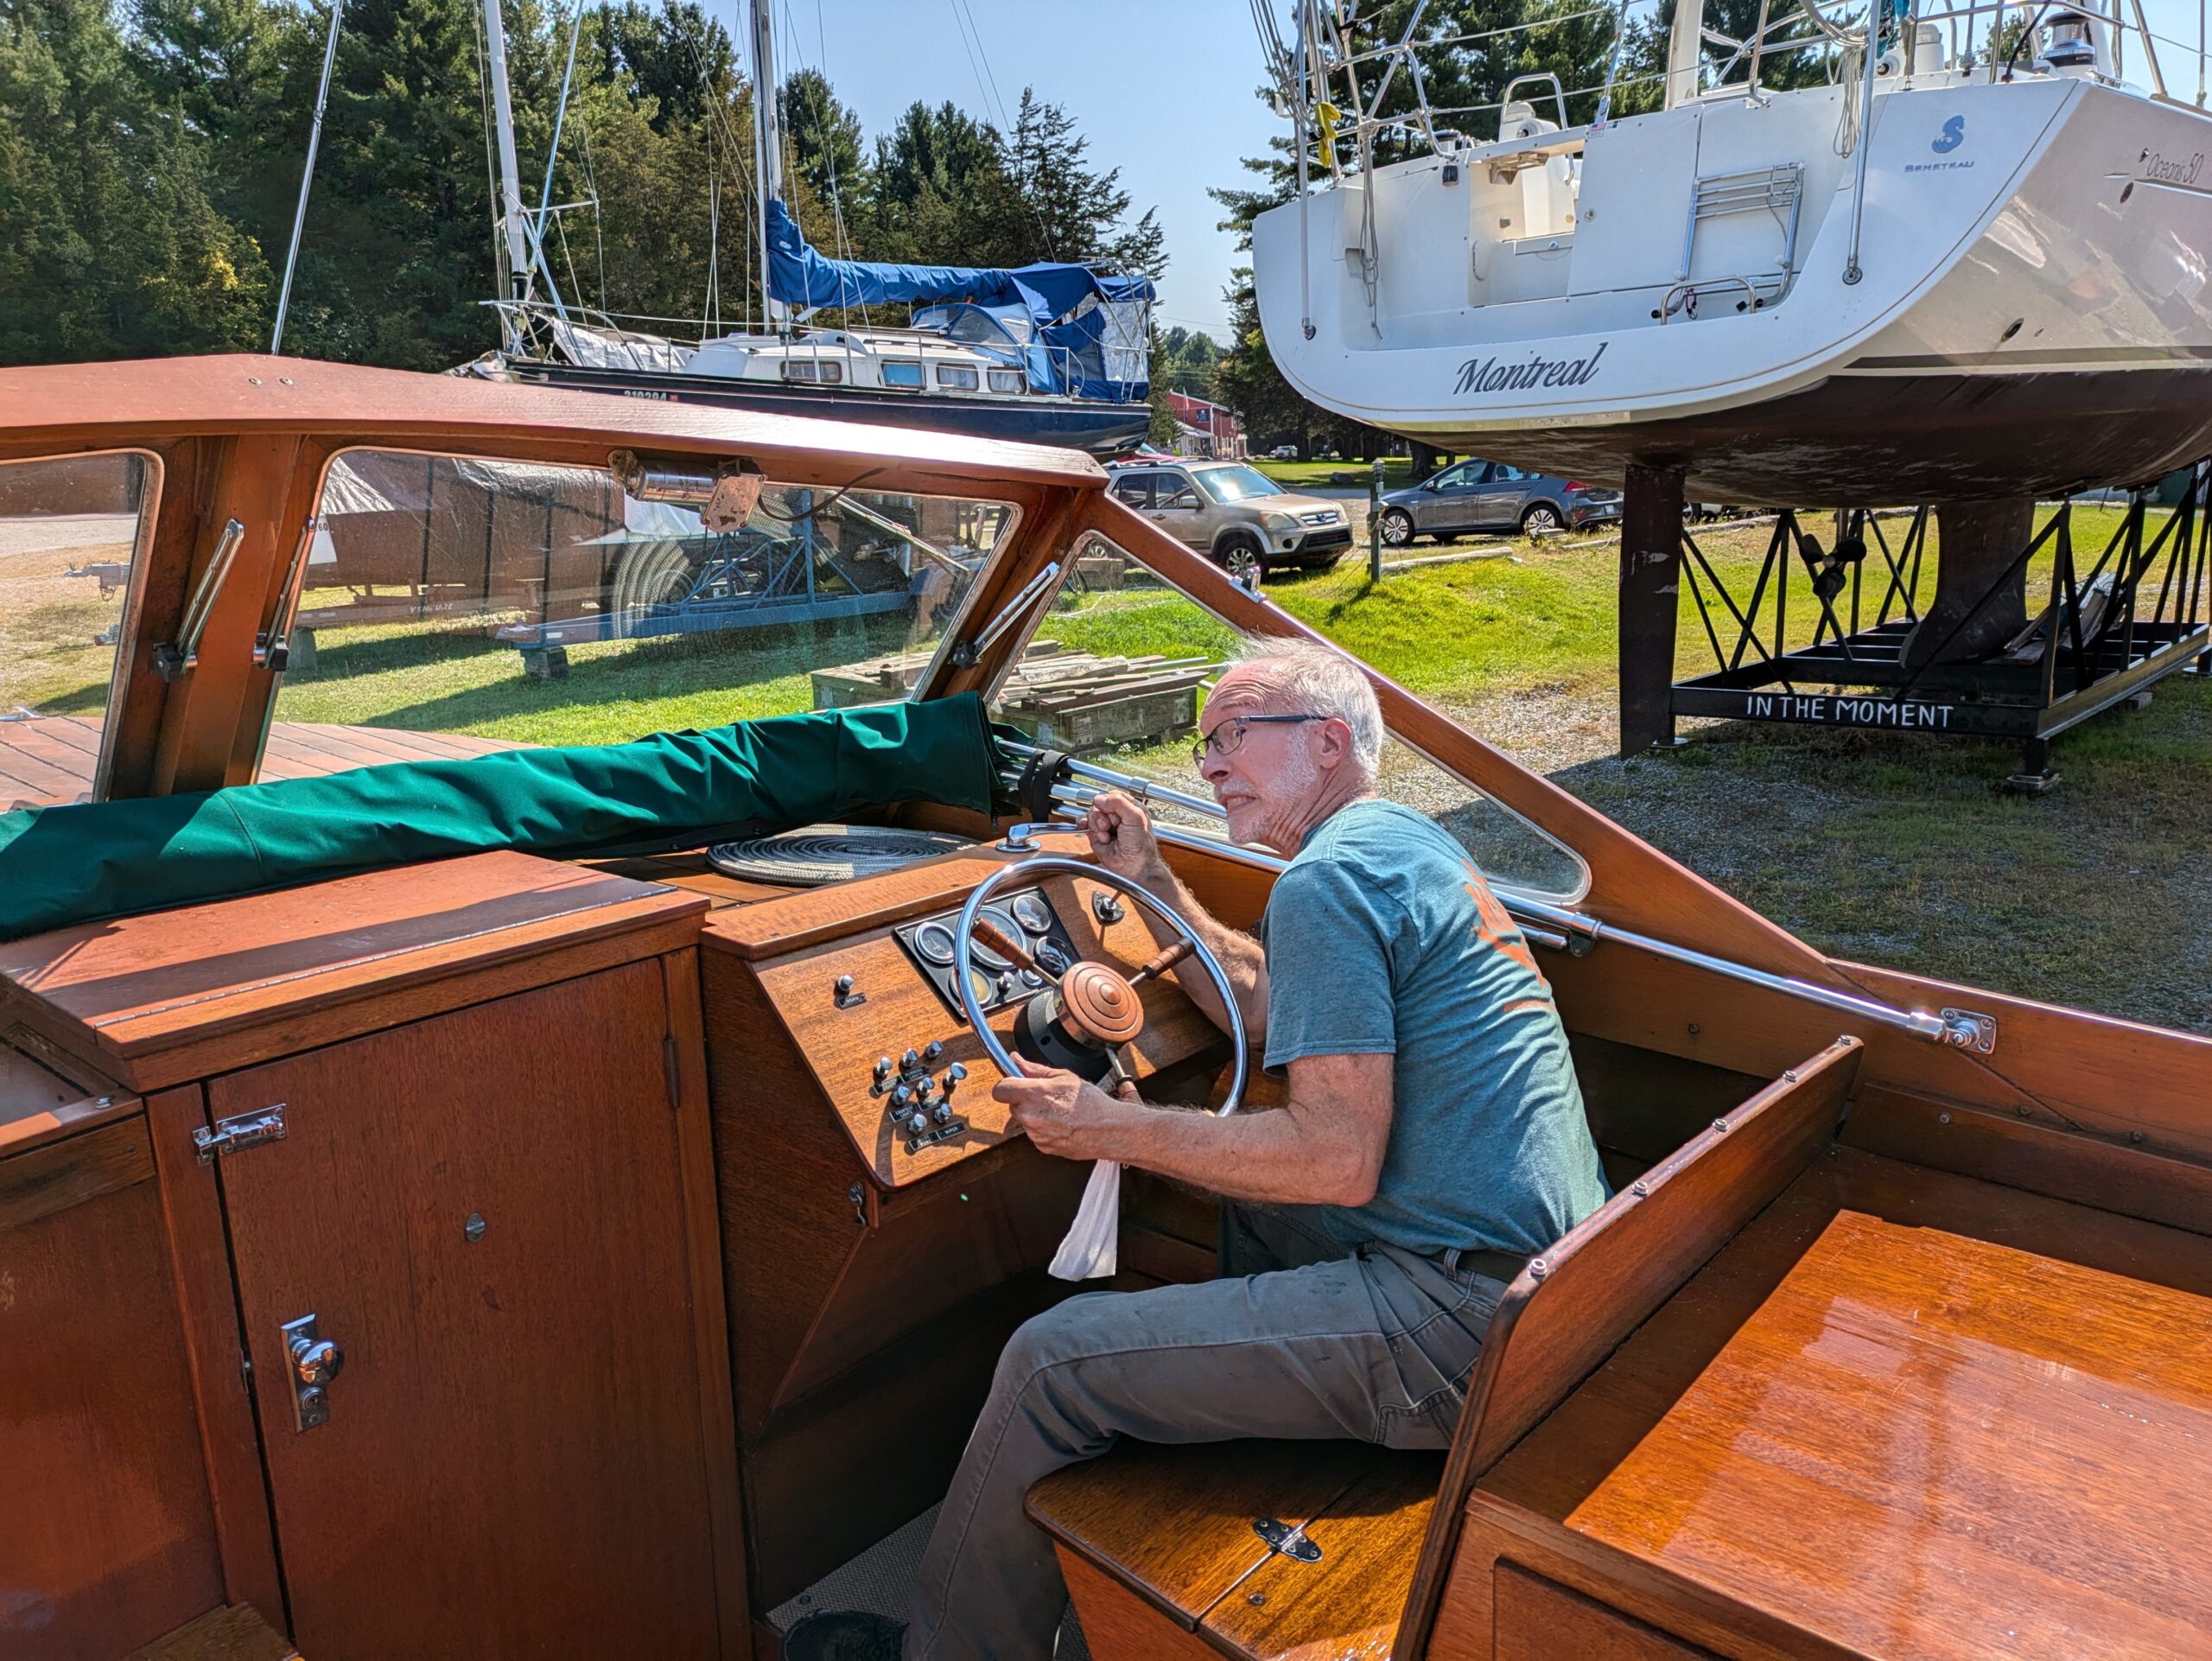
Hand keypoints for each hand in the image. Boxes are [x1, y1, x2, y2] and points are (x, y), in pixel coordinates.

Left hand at [993, 1056, 1139, 1159]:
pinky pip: (1036, 1133)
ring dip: (1036, 1114)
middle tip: (1047, 1095)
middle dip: (1025, 1099)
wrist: (1109, 1130)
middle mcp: (1030, 1116)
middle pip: (1013, 1104)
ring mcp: (1035, 1134)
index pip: (1000, 1089)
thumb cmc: (1091, 1103)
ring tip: (1060, 1110)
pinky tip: (1062, 1123)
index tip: (1016, 1082)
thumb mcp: (1064, 1077)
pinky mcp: (1042, 1147)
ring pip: (1025, 1119)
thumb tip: (1016, 1060)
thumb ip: (1035, 1069)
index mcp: (1033, 1094)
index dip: (1008, 1084)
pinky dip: (1045, 1128)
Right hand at [1085, 790, 1166, 883]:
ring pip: (1092, 813)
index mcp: (1131, 808)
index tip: (1115, 813)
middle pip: (1101, 803)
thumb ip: (1119, 802)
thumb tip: (1099, 799)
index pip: (1114, 795)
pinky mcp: (1095, 835)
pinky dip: (1086, 825)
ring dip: (1098, 824)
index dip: (1110, 802)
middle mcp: (1117, 816)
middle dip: (1105, 815)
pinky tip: (1095, 832)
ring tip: (1107, 835)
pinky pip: (1084, 822)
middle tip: (1113, 825)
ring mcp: (1105, 825)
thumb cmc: (1140, 845)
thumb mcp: (1135, 817)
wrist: (1133, 866)